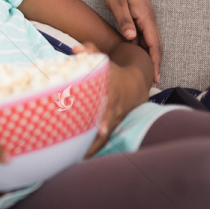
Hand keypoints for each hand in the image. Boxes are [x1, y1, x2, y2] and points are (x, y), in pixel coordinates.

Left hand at [73, 43, 148, 157]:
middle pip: (103, 122)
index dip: (103, 113)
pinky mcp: (111, 126)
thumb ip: (90, 52)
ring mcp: (113, 119)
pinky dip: (92, 150)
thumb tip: (75, 49)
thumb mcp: (104, 59)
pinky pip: (102, 141)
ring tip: (74, 159)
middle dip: (93, 135)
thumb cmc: (114, 72)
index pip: (107, 101)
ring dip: (90, 147)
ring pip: (102, 136)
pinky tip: (79, 159)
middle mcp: (113, 107)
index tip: (99, 128)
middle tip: (78, 147)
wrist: (135, 86)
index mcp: (112, 90)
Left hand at [99, 0, 161, 83]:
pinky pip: (145, 33)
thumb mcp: (116, 2)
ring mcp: (145, 15)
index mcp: (145, 15)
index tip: (155, 77)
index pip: (154, 44)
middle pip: (156, 44)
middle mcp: (149, 16)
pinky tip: (138, 53)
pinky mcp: (139, 13)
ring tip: (147, 72)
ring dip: (150, 55)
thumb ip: (124, 20)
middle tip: (153, 81)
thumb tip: (132, 39)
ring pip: (151, 39)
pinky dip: (144, 45)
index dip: (155, 61)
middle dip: (155, 62)